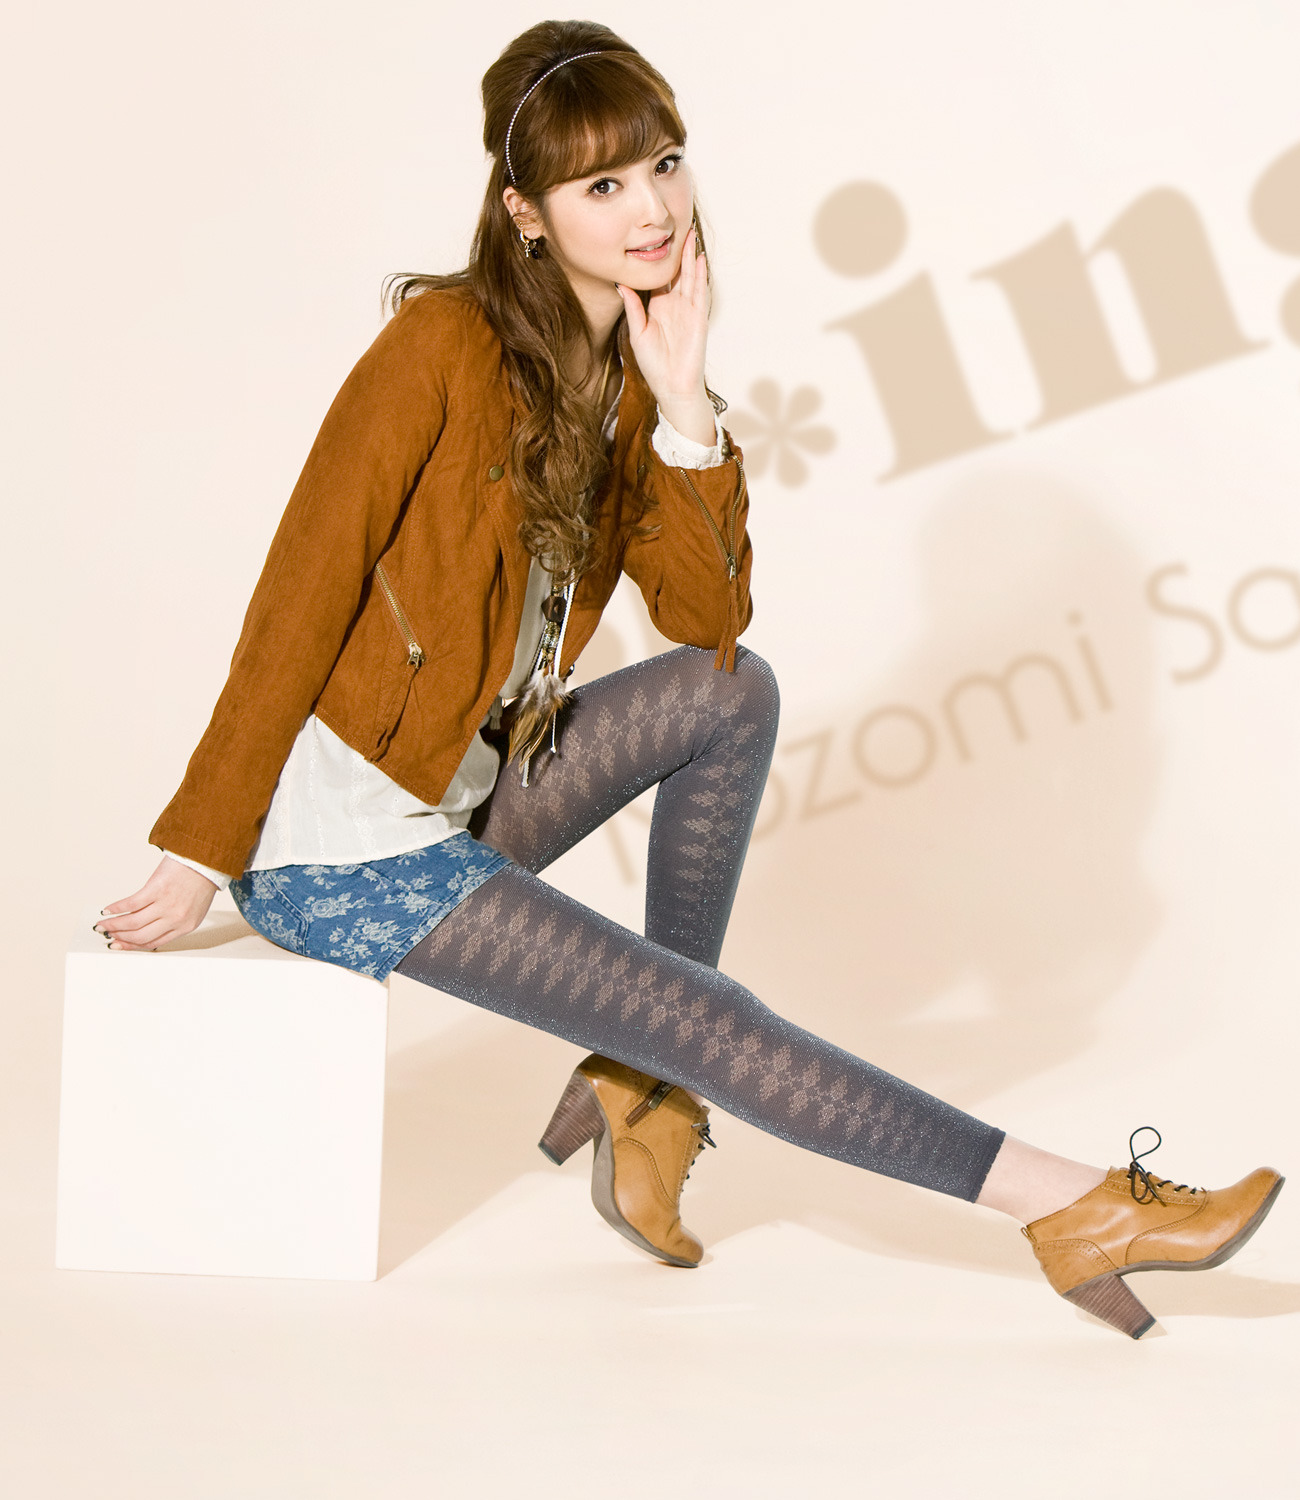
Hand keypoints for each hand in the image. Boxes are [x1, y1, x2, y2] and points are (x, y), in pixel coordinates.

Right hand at [97, 856, 218, 951]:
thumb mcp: (193, 909)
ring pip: (133, 922)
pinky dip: (116, 908)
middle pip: (141, 936)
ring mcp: (166, 904)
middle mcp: (176, 918)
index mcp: (185, 926)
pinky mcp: (157, 889)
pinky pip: (131, 903)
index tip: (119, 944)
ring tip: (102, 924)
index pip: (153, 943)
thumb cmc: (200, 882)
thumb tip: (147, 928)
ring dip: (114, 925)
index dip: (133, 945)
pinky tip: (108, 910)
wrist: (206, 860)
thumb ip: (174, 921)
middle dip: (121, 938)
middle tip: (108, 935)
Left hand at [617, 224, 715, 445]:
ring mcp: (687, 309)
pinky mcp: (697, 317)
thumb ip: (632, 307)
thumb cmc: (654, 364)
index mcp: (656, 307)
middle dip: (676, 250)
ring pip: (688, 276)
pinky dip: (699, 275)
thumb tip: (621, 283)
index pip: (657, 277)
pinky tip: (699, 259)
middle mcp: (673, 304)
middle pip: (675, 271)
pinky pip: (699, 292)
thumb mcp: (637, 333)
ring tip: (690, 234)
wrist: (671, 386)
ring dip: (689, 256)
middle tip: (675, 226)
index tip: (650, 238)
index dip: (655, 259)